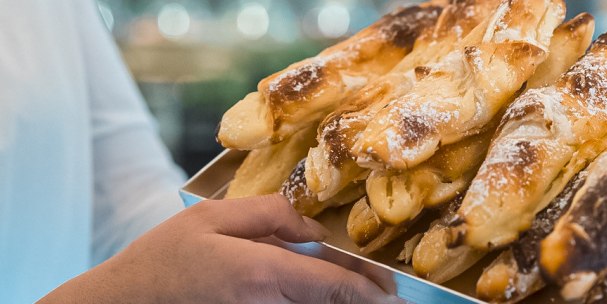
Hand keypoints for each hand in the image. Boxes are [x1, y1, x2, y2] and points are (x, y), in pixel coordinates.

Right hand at [39, 194, 402, 303]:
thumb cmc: (164, 259)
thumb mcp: (213, 218)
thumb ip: (271, 216)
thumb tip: (314, 228)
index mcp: (263, 275)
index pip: (338, 287)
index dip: (374, 291)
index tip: (397, 292)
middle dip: (364, 300)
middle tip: (390, 295)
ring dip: (338, 303)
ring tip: (363, 294)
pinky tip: (318, 293)